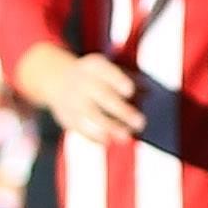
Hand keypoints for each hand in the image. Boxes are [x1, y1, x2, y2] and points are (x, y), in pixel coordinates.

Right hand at [15, 45, 141, 143]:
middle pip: (102, 96)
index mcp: (94, 66)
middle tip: (141, 122)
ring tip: (126, 137)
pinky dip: (94, 136)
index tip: (130, 90)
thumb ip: (130, 78)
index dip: (117, 80)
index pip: (106, 72)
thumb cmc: (96, 76)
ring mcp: (73, 100)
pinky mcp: (67, 117)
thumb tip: (149, 93)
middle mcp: (81, 81)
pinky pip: (81, 128)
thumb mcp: (108, 70)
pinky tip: (108, 141)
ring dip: (109, 127)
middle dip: (121, 110)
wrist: (58, 79)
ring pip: (91, 115)